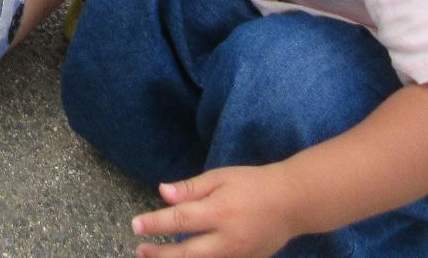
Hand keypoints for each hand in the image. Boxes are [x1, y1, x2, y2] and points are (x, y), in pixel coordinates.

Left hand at [129, 164, 304, 257]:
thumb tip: (162, 193)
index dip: (155, 224)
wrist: (292, 203)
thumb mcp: (220, 177)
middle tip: (140, 251)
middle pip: (188, 253)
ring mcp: (239, 255)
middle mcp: (228, 239)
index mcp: (220, 211)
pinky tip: (184, 257)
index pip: (181, 220)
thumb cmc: (252, 184)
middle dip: (161, 255)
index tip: (135, 226)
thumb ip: (191, 188)